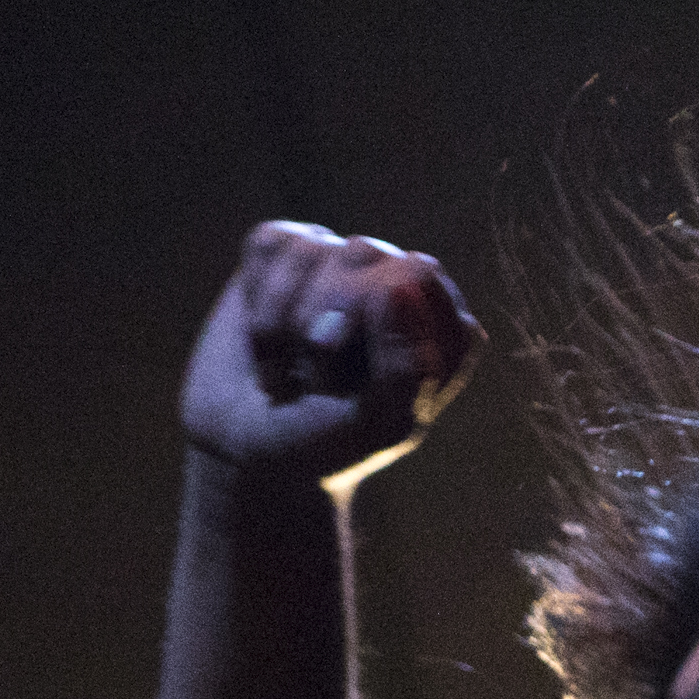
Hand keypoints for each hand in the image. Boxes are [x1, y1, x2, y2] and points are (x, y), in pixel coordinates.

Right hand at [181, 221, 477, 489]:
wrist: (254, 452)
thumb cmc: (328, 441)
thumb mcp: (377, 423)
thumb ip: (405, 364)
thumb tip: (399, 283)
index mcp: (444, 324)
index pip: (419, 277)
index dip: (377, 328)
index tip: (361, 386)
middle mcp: (398, 283)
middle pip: (364, 255)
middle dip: (326, 330)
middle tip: (319, 384)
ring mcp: (342, 263)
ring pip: (311, 253)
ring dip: (286, 327)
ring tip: (292, 372)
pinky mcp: (287, 254)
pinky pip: (271, 246)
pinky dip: (258, 306)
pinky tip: (266, 346)